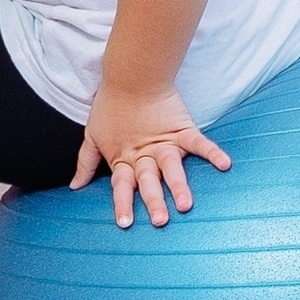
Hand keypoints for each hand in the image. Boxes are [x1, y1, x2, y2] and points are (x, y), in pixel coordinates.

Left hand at [71, 86, 230, 227]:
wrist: (131, 76)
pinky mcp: (182, 129)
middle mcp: (145, 154)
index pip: (123, 185)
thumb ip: (86, 163)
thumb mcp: (93, 136)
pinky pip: (199, 143)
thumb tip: (74, 187)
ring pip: (172, 167)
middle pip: (149, 181)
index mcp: (125, 158)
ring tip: (186, 204)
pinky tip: (225, 164)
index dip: (123, 203)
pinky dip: (212, 152)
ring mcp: (165, 142)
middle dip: (154, 201)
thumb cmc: (110, 107)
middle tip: (160, 221)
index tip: (125, 224)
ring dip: (178, 186)